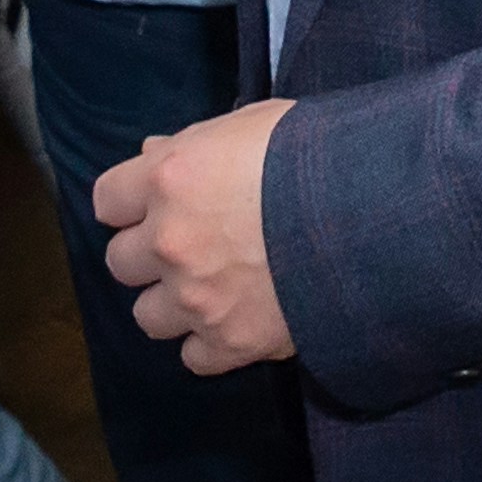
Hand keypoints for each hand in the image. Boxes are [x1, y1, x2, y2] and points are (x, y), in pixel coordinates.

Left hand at [94, 101, 296, 372]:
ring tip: (213, 289)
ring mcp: (196, 297)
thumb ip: (194, 142)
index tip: (156, 203)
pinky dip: (211, 343)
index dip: (130, 203)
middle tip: (191, 245)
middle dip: (150, 254)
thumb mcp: (253, 125)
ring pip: (147, 316)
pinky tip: (238, 320)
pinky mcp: (230, 342)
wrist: (375, 213)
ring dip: (173, 303)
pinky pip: (192, 357)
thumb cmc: (317, 154)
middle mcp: (169, 241)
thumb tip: (152, 153)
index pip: (106, 200)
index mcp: (169, 179)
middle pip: (120, 262)